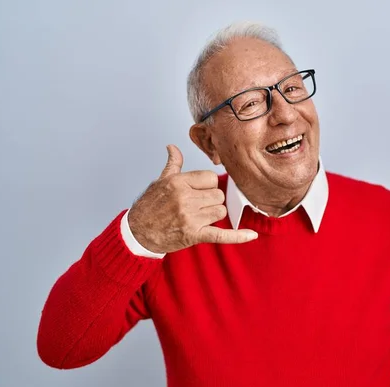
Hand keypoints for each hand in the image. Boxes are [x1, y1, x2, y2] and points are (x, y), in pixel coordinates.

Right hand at [128, 144, 257, 252]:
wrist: (137, 233)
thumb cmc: (149, 207)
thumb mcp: (160, 182)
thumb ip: (173, 165)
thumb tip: (173, 147)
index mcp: (179, 183)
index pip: (211, 178)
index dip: (208, 185)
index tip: (199, 191)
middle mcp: (185, 199)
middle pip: (218, 195)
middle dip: (211, 200)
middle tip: (197, 206)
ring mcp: (190, 218)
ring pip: (221, 211)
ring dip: (213, 214)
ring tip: (197, 217)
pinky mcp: (194, 235)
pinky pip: (222, 235)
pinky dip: (238, 236)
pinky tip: (251, 235)